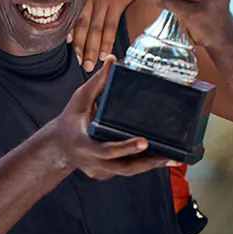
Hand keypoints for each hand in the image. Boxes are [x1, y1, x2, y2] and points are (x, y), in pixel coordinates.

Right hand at [47, 57, 174, 179]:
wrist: (58, 146)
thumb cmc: (70, 120)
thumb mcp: (80, 99)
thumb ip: (97, 81)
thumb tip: (112, 59)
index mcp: (84, 144)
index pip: (107, 149)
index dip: (126, 147)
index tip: (144, 141)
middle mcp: (92, 162)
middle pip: (124, 167)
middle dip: (148, 162)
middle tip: (170, 156)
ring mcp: (100, 171)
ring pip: (128, 171)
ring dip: (151, 165)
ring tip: (173, 159)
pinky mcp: (106, 174)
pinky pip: (126, 170)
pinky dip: (142, 164)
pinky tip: (161, 158)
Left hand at [68, 0, 150, 71]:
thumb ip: (90, 0)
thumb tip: (83, 23)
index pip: (74, 16)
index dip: (70, 32)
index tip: (68, 46)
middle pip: (82, 24)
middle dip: (80, 46)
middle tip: (79, 63)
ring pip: (96, 28)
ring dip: (93, 49)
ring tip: (90, 64)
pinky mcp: (118, 1)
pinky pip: (111, 26)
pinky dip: (107, 41)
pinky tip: (106, 53)